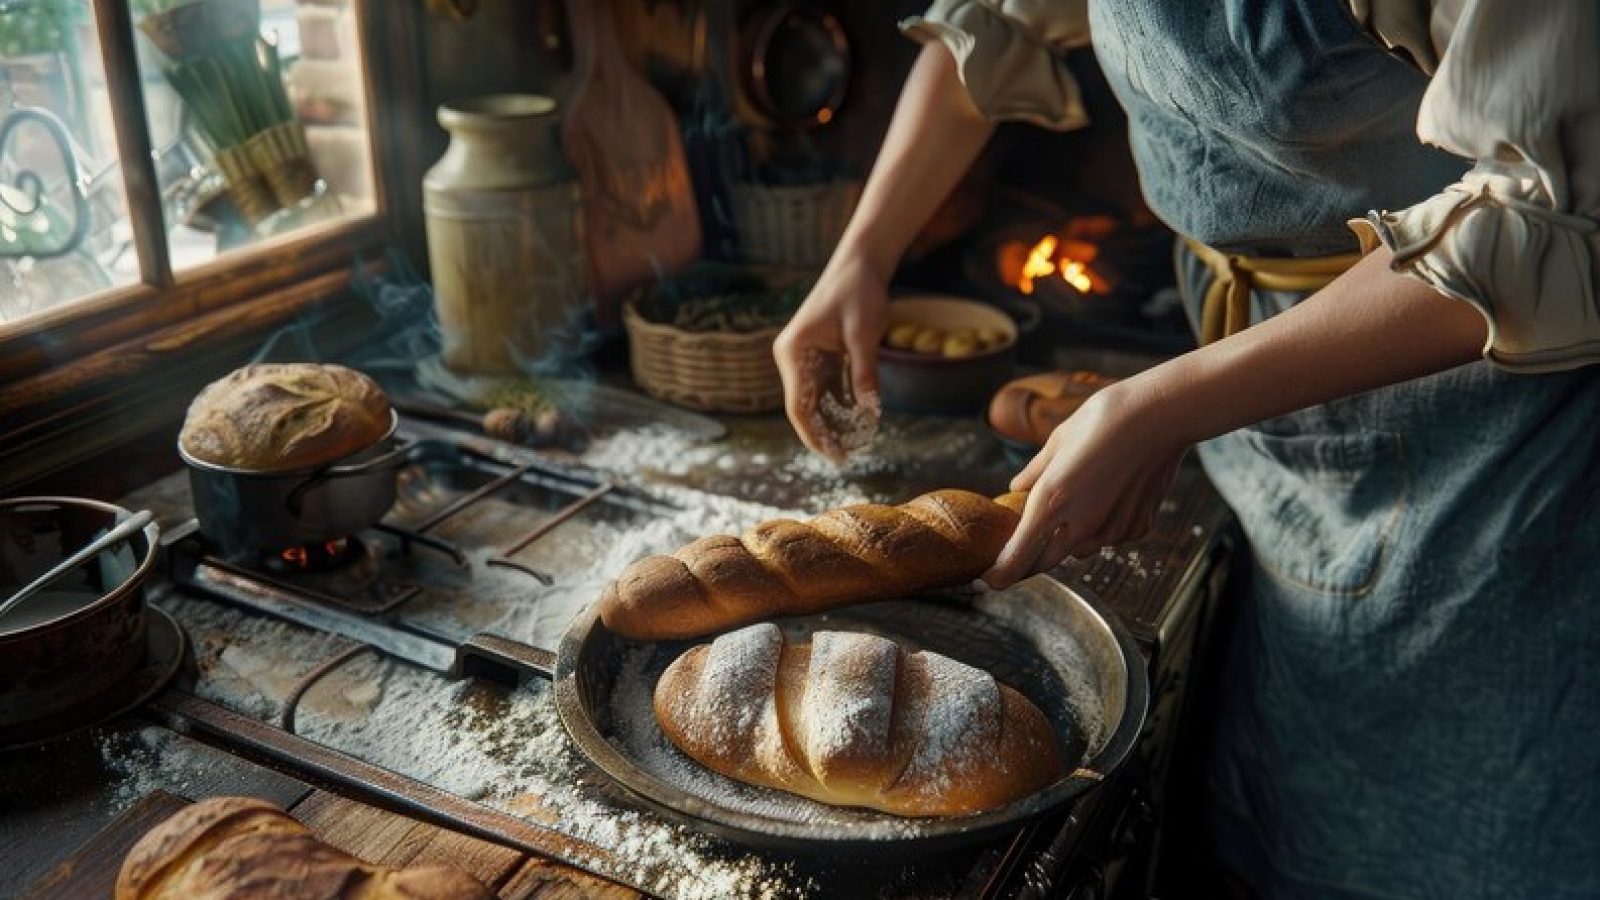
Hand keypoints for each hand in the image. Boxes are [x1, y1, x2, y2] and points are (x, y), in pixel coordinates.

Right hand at [773, 254, 890, 460]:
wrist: (861, 263)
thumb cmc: (859, 293)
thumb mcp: (864, 335)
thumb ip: (865, 373)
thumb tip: (869, 412)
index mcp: (793, 353)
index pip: (797, 407)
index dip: (814, 436)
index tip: (835, 457)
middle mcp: (793, 357)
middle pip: (804, 407)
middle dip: (825, 433)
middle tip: (849, 456)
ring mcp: (805, 357)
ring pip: (816, 400)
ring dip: (834, 421)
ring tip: (856, 442)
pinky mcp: (820, 355)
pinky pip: (827, 387)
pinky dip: (841, 404)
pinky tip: (859, 419)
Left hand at [983, 384, 1187, 588]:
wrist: (1162, 414)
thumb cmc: (1105, 418)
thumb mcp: (1058, 440)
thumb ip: (1034, 472)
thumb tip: (1016, 488)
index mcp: (1051, 501)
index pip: (1019, 554)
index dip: (1002, 573)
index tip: (991, 580)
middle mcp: (1081, 523)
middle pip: (1046, 561)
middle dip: (1032, 559)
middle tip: (1023, 548)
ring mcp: (1112, 530)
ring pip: (1080, 550)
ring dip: (1069, 539)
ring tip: (1076, 503)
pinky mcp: (1137, 527)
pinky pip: (1110, 538)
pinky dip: (1103, 527)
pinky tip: (1110, 495)